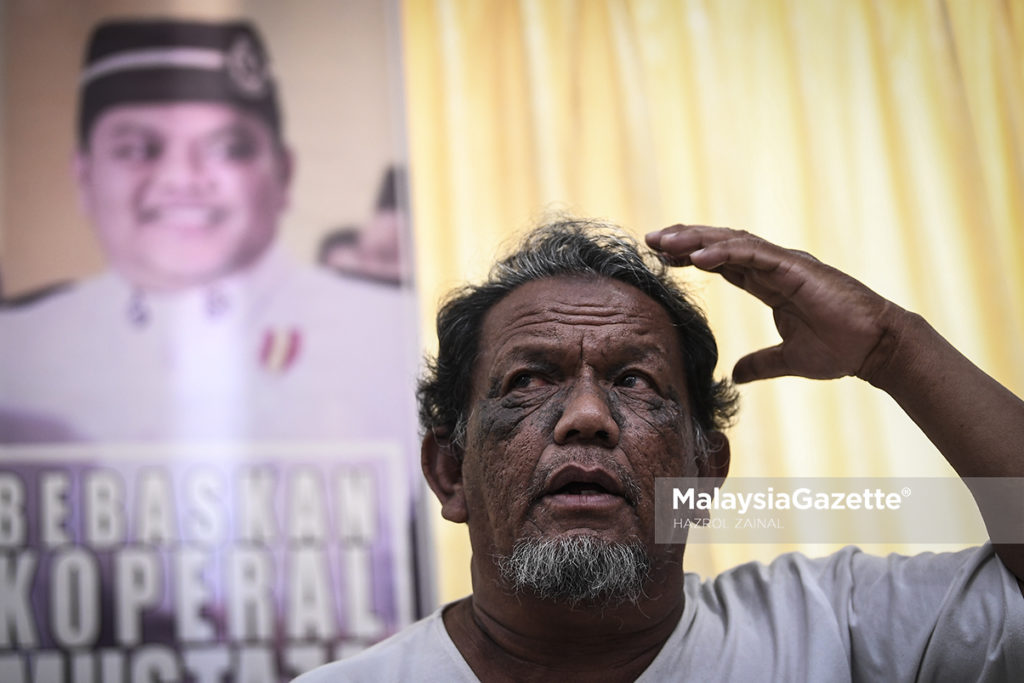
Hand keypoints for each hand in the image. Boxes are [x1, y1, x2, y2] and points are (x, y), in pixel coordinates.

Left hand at [646, 225, 901, 383]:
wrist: (876, 349)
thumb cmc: (840, 350)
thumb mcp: (788, 360)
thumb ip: (761, 363)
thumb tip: (736, 374)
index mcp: (771, 282)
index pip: (723, 261)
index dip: (692, 256)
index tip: (662, 257)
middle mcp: (775, 266)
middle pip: (720, 244)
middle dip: (684, 240)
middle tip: (651, 239)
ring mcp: (785, 264)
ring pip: (731, 242)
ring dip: (695, 240)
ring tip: (664, 241)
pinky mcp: (796, 268)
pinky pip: (753, 254)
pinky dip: (723, 252)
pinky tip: (696, 257)